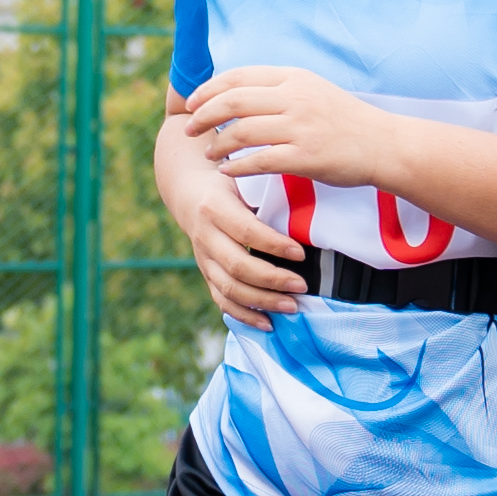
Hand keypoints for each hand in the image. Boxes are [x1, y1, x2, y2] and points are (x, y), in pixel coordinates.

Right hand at [154, 95, 308, 328]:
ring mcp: (203, 256)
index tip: (301, 254)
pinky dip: (243, 314)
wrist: (186, 184)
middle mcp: (205, 235)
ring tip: (293, 307)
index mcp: (216, 207)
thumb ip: (268, 181)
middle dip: (272, 281)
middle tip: (302, 287)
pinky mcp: (205, 270)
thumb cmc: (228, 173)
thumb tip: (310, 178)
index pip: (247, 233)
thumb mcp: (243, 171)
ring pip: (230, 288)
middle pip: (238, 267)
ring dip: (263, 302)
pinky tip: (268, 324)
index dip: (274, 246)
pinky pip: (221, 299)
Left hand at [178, 63, 414, 195]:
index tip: (192, 103)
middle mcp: (295, 98)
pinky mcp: (306, 157)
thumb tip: (236, 92)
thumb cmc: (346, 120)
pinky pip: (259, 161)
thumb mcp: (313, 90)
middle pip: (233, 102)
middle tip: (189, 130)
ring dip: (218, 145)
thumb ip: (279, 88)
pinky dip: (236, 167)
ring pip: (242, 132)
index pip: (238, 77)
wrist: (384, 144)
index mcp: (294, 77)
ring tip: (209, 154)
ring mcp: (301, 127)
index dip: (208, 90)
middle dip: (203, 116)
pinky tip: (227, 172)